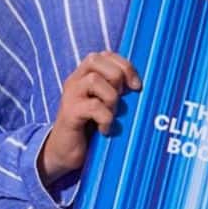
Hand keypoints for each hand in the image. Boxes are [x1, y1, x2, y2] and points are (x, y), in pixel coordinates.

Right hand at [38, 50, 141, 185]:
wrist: (65, 153)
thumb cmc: (91, 127)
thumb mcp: (106, 104)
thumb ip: (117, 91)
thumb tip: (142, 86)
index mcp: (85, 75)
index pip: (105, 54)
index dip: (124, 65)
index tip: (136, 86)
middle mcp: (75, 81)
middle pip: (96, 59)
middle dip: (117, 76)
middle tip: (121, 98)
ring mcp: (70, 96)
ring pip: (94, 80)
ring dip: (111, 98)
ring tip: (113, 114)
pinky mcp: (69, 114)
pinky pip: (93, 107)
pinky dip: (106, 118)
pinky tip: (105, 129)